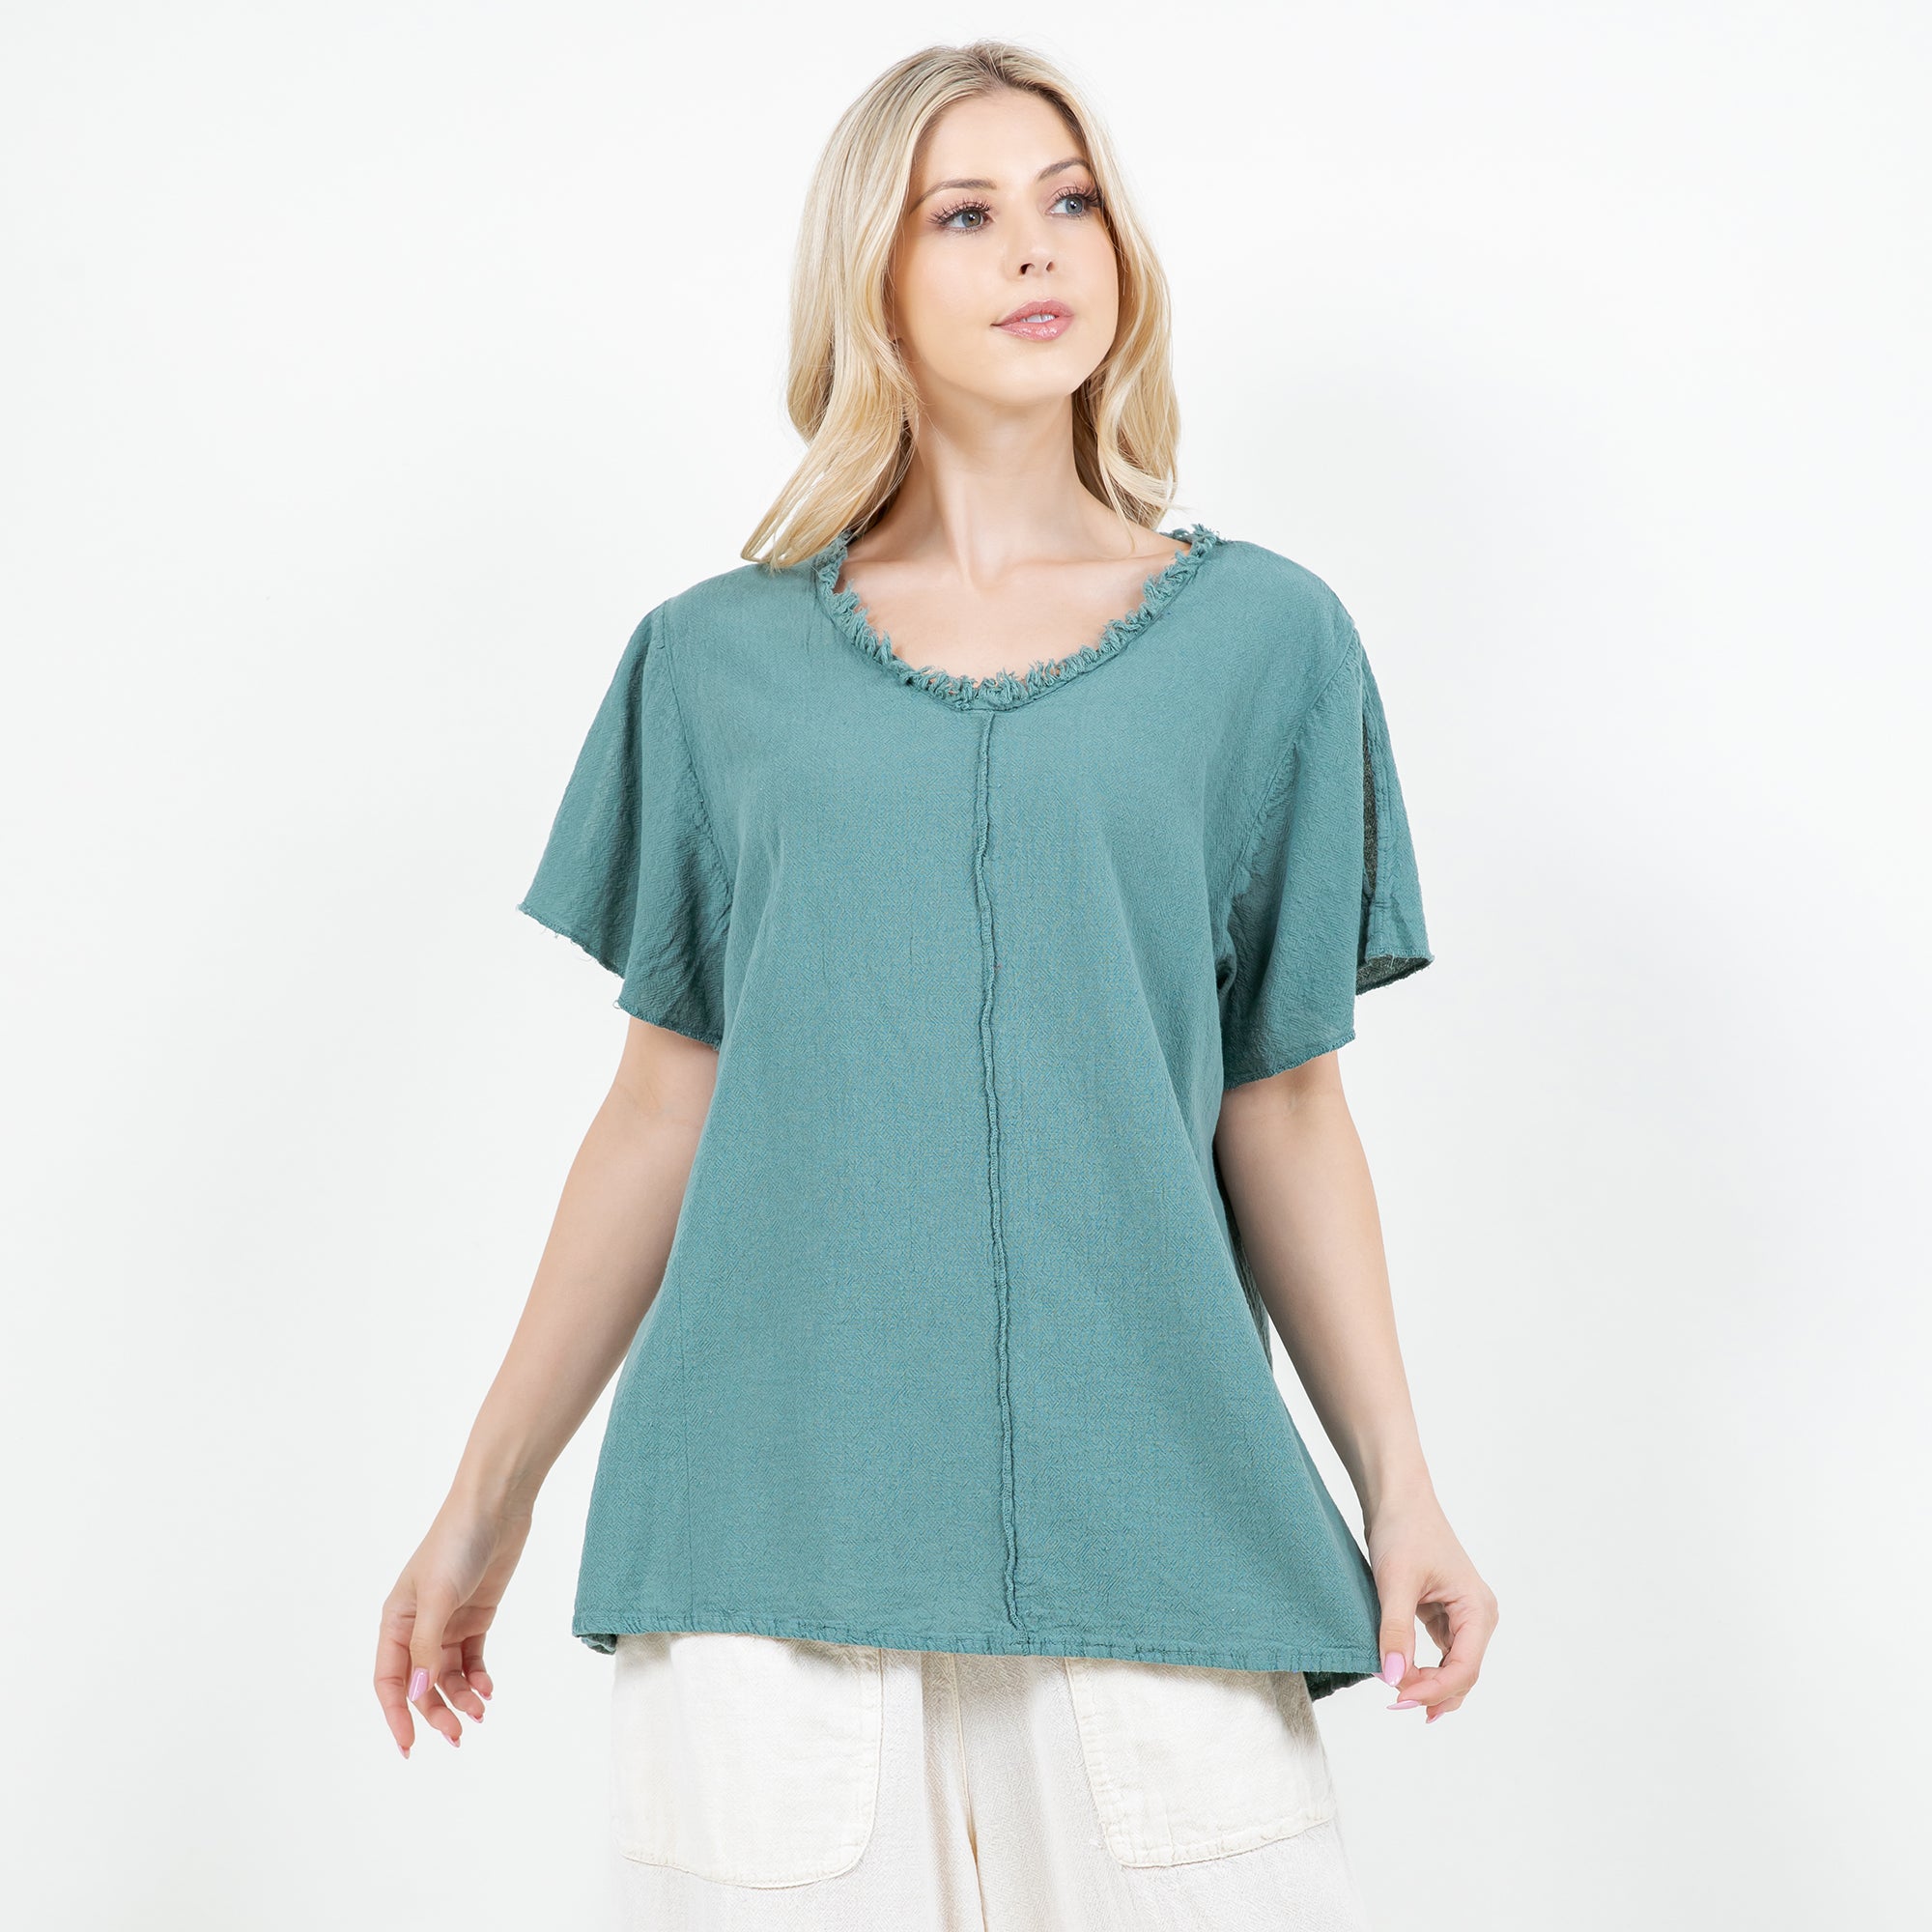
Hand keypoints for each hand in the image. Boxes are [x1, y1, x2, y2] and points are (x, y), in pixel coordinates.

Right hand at [375, 1491, 533, 1755]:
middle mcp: (418, 1626)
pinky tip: (489, 1689)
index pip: (389, 1680)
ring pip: (448, 1675)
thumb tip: (420, 1692)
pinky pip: (472, 1659)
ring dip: (461, 1698)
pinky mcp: (476, 1616)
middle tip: (459, 1735)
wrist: (496, 1506)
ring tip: (482, 1711)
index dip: (396, 1715)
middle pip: (422, 1684)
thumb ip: (428, 1647)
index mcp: (396, 1621)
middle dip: (437, 1713)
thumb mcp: (439, 1597)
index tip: (409, 1747)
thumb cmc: (457, 1543)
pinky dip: (478, 1678)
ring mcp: (448, 1622)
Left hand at [1364, 1489, 1498, 1722]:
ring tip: (1398, 1696)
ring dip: (1429, 1685)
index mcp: (1477, 1609)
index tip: (1398, 1696)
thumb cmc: (1403, 1530)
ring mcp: (1463, 1617)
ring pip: (1453, 1668)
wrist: (1398, 1498)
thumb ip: (1395, 1631)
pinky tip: (1405, 1678)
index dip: (1433, 1690)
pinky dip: (1425, 1669)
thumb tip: (1393, 1678)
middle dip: (1432, 1692)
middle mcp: (1478, 1616)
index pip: (1464, 1668)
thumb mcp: (1395, 1581)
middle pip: (1463, 1674)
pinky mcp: (1445, 1614)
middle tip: (1394, 1703)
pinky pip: (1442, 1653)